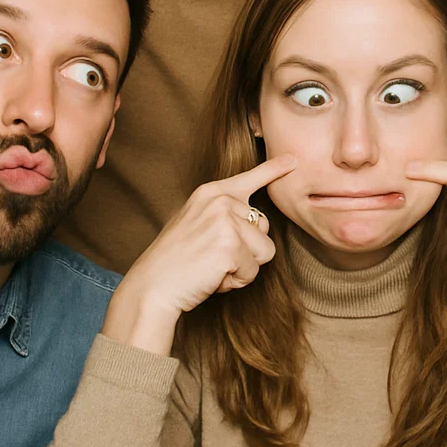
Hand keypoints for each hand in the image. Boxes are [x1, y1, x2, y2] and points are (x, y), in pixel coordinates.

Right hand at [103, 156, 294, 352]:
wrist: (152, 286)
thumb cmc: (175, 260)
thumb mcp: (197, 222)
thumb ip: (223, 214)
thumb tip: (258, 221)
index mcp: (212, 192)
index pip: (250, 178)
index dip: (274, 169)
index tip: (293, 160)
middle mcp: (221, 202)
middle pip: (265, 228)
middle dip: (246, 250)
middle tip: (213, 256)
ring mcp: (226, 222)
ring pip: (264, 252)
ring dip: (243, 268)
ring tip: (213, 267)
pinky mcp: (230, 247)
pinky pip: (252, 271)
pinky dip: (236, 281)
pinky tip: (212, 277)